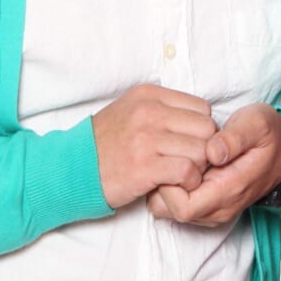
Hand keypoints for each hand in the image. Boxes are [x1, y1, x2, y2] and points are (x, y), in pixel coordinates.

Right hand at [91, 84, 217, 208]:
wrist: (73, 167)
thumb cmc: (107, 143)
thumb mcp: (132, 111)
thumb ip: (165, 110)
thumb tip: (203, 123)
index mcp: (148, 94)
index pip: (202, 108)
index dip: (200, 130)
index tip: (188, 145)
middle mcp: (149, 112)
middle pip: (207, 128)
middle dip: (204, 149)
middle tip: (189, 162)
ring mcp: (146, 138)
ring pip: (201, 150)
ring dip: (197, 168)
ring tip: (180, 175)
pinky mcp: (145, 166)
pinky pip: (188, 171)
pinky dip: (188, 182)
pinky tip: (175, 185)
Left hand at [146, 103, 280, 226]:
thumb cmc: (268, 135)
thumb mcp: (256, 125)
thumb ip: (234, 138)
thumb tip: (212, 151)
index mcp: (230, 190)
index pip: (183, 206)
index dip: (169, 184)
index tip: (171, 156)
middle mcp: (220, 208)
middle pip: (170, 211)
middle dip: (160, 185)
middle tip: (164, 154)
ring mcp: (214, 210)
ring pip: (169, 210)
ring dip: (163, 186)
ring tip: (170, 156)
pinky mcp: (208, 205)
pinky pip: (176, 205)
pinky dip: (169, 187)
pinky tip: (175, 162)